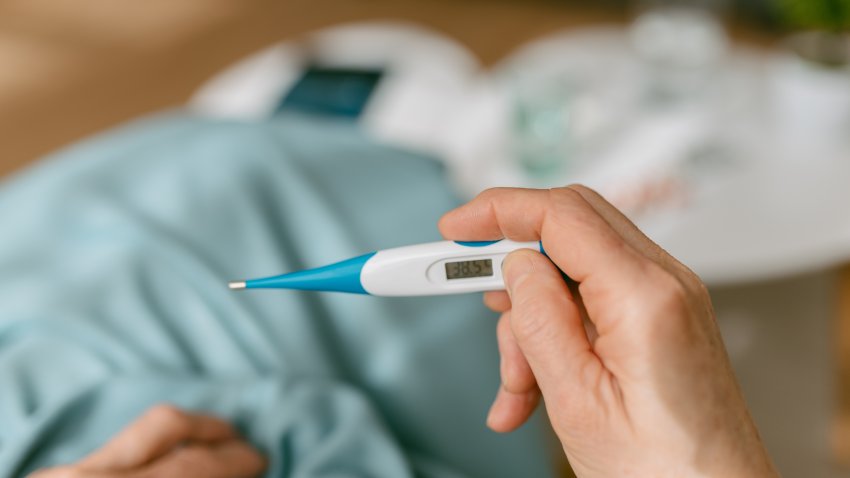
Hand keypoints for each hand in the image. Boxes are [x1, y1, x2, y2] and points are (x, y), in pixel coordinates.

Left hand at [30, 404, 265, 477]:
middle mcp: (89, 475)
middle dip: (216, 432)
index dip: (236, 459)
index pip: (194, 464)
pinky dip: (154, 452)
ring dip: (185, 432)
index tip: (260, 460)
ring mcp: (65, 474)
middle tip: (246, 447)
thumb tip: (234, 471)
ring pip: (137, 432)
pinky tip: (170, 463)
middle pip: (165, 426)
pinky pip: (116, 451)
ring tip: (215, 445)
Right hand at [439, 186, 777, 476]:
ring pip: (571, 272)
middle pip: (567, 229)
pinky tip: (534, 389)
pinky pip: (589, 303)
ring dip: (529, 318)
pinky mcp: (658, 320)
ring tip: (517, 383)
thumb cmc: (666, 473)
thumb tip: (516, 266)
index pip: (561, 215)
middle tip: (467, 290)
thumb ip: (540, 320)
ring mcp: (665, 300)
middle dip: (510, 264)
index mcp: (646, 297)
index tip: (454, 226)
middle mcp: (665, 284)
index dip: (498, 210)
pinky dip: (553, 334)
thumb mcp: (577, 402)